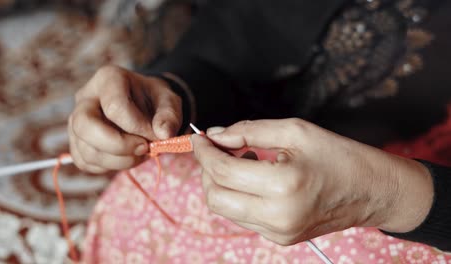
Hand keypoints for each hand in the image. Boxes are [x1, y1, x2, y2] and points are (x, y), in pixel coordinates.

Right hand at [68, 65, 181, 172]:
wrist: (144, 108)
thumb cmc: (154, 101)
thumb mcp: (169, 101)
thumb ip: (169, 116)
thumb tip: (164, 135)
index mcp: (108, 79)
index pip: (114, 106)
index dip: (137, 127)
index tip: (156, 135)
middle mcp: (85, 98)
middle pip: (85, 126)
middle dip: (118, 146)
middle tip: (144, 148)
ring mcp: (76, 122)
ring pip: (86, 150)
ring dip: (119, 160)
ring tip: (141, 153)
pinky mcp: (77, 143)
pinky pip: (86, 162)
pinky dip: (110, 166)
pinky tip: (128, 157)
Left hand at [192, 119, 432, 244]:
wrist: (371, 191)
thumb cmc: (338, 155)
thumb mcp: (294, 131)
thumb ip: (248, 131)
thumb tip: (214, 135)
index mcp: (283, 186)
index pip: (223, 171)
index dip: (204, 151)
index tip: (199, 136)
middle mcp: (277, 217)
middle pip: (215, 197)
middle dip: (206, 170)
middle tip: (215, 148)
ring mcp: (278, 233)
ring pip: (224, 210)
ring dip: (220, 183)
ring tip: (238, 159)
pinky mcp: (280, 239)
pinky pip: (242, 217)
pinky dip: (236, 195)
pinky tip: (252, 177)